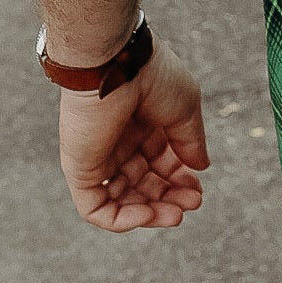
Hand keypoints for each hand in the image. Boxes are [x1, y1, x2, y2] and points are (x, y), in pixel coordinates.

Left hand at [57, 38, 209, 230]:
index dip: (181, 180)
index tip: (198, 190)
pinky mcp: (80, 170)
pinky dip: (122, 219)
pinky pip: (97, 208)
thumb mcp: (185, 108)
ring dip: (151, 212)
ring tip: (175, 214)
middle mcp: (120, 141)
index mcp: (143, 123)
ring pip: (123, 200)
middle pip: (144, 183)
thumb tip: (201, 168)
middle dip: (169, 197)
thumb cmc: (152, 76)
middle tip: (191, 204)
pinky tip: (148, 215)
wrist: (116, 63)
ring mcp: (99, 156)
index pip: (161, 162)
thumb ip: (191, 141)